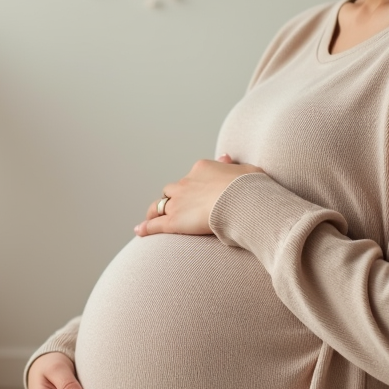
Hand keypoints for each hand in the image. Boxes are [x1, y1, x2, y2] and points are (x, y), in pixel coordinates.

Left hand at [134, 153, 263, 236]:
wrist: (241, 200)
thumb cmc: (250, 187)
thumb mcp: (246, 170)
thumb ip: (232, 165)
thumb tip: (226, 156)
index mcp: (201, 169)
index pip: (191, 177)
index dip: (191, 187)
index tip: (195, 195)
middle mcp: (186, 183)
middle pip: (171, 190)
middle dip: (171, 198)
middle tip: (171, 207)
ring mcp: (178, 202)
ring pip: (159, 205)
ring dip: (154, 211)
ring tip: (150, 218)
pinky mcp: (174, 221)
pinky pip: (155, 224)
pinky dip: (146, 227)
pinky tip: (139, 231)